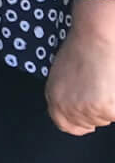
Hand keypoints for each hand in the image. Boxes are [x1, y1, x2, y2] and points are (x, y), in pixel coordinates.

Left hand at [49, 1, 114, 134]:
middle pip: (90, 122)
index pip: (65, 125)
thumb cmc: (81, 49)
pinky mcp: (106, 108)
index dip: (79, 124)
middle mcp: (68, 107)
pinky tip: (112, 85)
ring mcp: (88, 110)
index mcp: (54, 99)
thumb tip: (75, 105)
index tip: (87, 122)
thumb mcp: (63, 76)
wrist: (96, 37)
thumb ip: (67, 95)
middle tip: (101, 90)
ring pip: (106, 118)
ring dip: (109, 106)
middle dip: (98, 111)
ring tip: (107, 82)